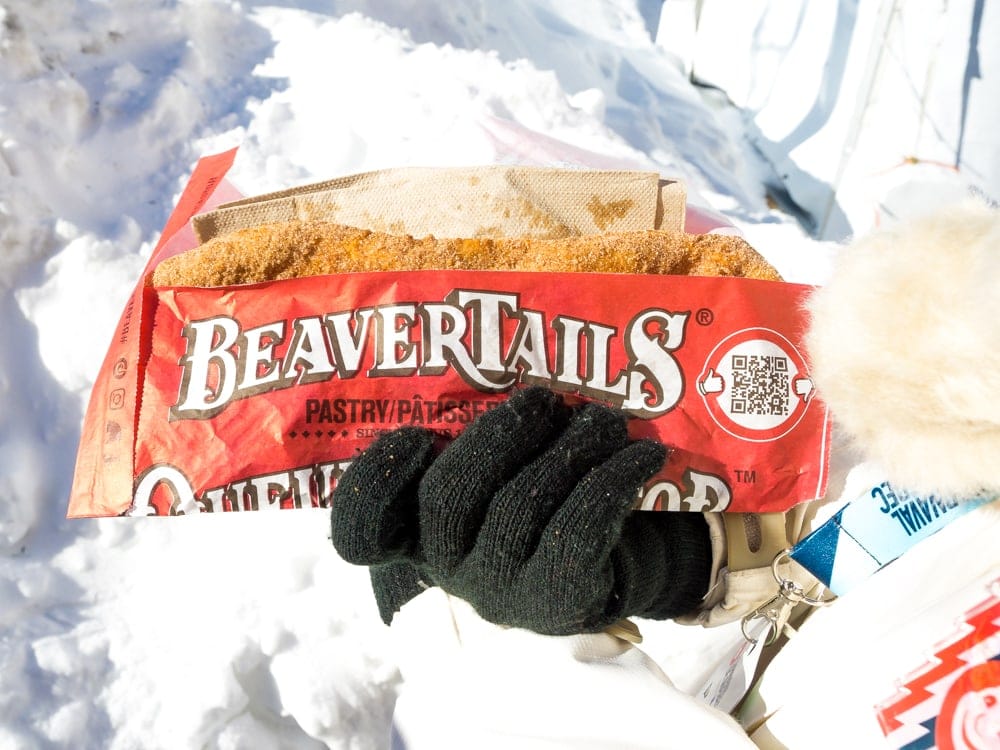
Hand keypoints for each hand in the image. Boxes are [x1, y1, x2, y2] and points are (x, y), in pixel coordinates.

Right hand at [331, 387, 710, 634]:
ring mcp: (499, 592)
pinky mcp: (558, 601)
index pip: (361, 530)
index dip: (373, 483)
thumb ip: (478, 427)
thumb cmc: (539, 494)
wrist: (607, 561)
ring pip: (521, 506)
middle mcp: (447, 567)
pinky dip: (613, 480)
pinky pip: (580, 530)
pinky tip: (641, 455)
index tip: (413, 435)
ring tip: (606, 419)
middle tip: (543, 398)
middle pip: (448, 499)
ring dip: (571, 447)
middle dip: (499, 436)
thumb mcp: (499, 463)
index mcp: (417, 530)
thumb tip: (503, 354)